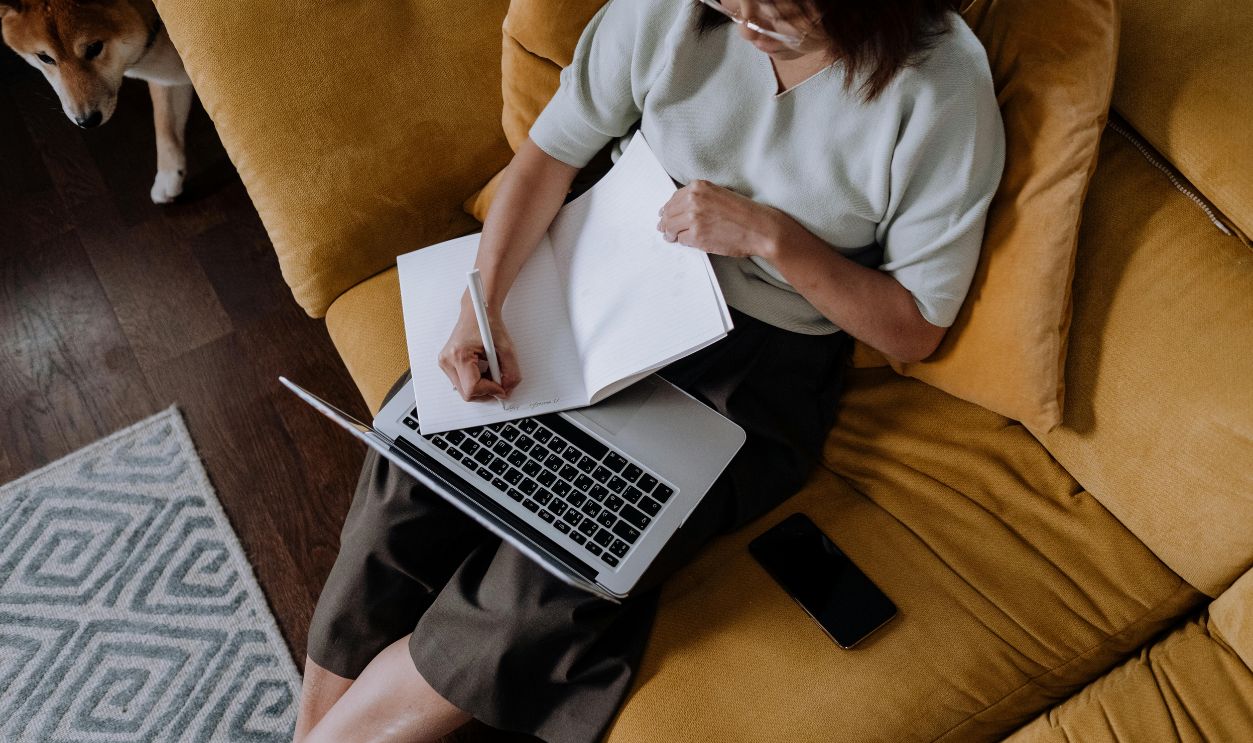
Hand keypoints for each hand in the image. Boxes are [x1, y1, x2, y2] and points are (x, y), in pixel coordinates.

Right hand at [438, 298, 521, 401]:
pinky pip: (462, 383)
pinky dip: (476, 381)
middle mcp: (448, 360)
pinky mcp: (447, 364)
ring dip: (481, 386)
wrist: (477, 312)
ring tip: (491, 370)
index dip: (490, 391)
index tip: (502, 387)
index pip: (472, 388)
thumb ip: (511, 372)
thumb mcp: (507, 348)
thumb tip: (508, 389)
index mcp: (460, 354)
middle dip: (486, 390)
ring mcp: (445, 363)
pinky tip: (483, 369)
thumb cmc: (488, 324)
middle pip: (467, 393)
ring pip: (464, 391)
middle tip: (499, 380)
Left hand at [656, 179, 784, 259]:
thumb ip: (699, 198)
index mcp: (698, 187)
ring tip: (670, 237)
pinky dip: (683, 242)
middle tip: (663, 228)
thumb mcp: (719, 194)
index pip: (674, 198)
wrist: (760, 228)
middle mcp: (694, 200)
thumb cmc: (745, 213)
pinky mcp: (696, 236)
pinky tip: (685, 242)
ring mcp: (693, 219)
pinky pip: (681, 240)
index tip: (665, 214)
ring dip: (670, 234)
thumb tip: (680, 209)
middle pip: (669, 213)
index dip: (669, 208)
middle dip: (665, 222)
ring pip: (671, 228)